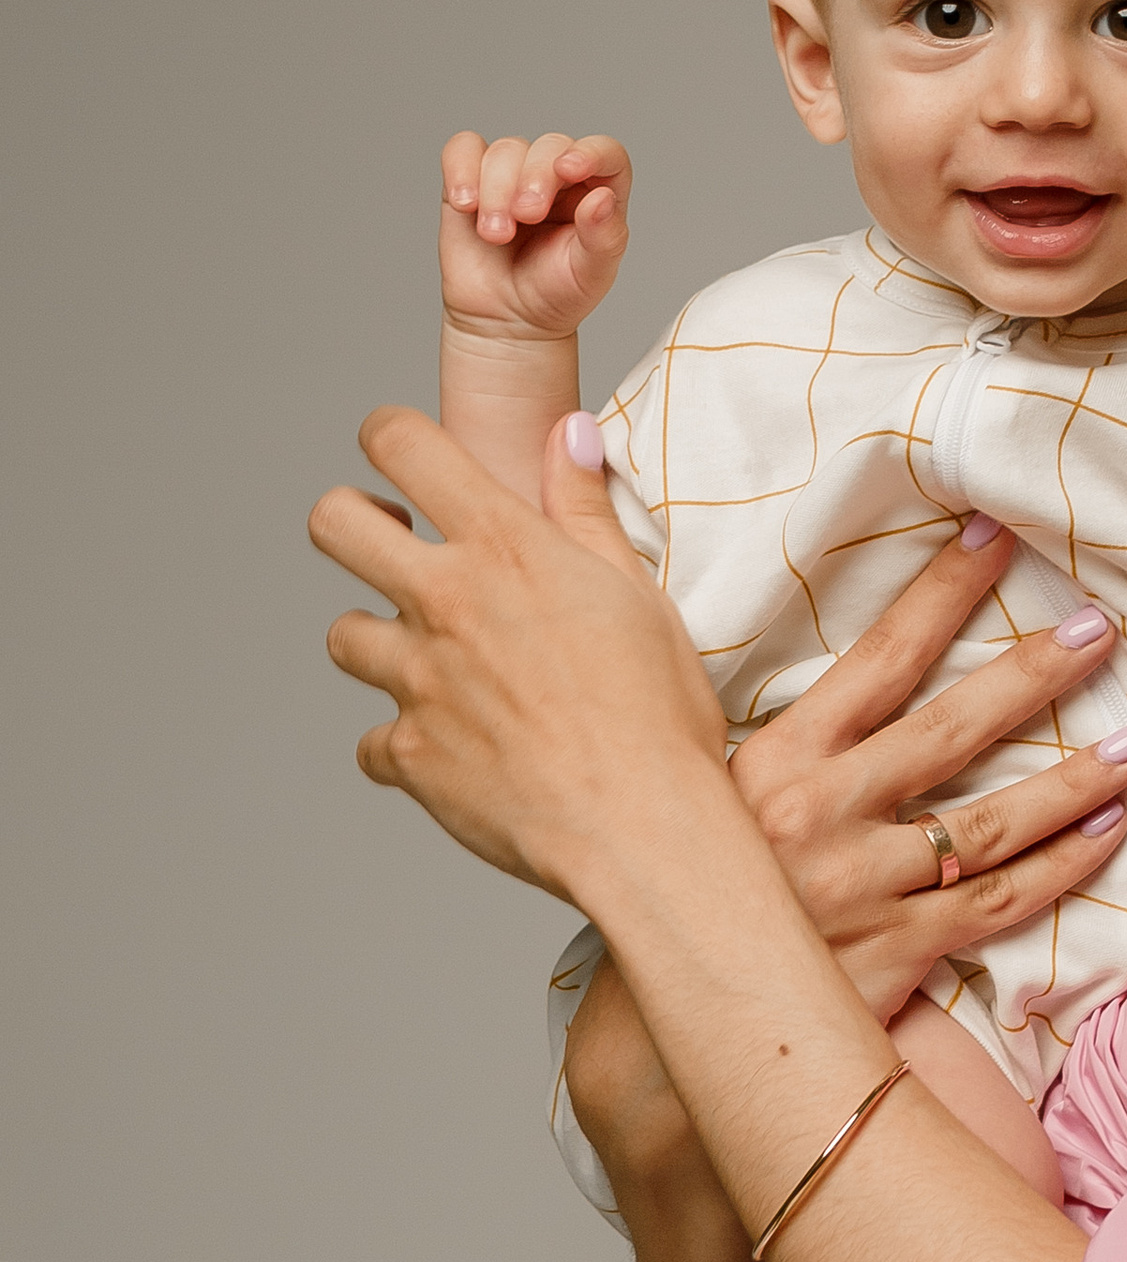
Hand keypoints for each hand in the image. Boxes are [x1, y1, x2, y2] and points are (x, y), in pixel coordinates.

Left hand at [312, 405, 727, 896]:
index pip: (403, 444)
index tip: (401, 451)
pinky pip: (374, 742)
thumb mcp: (637, 592)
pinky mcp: (409, 754)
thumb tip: (570, 432)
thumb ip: (586, 509)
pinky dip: (405, 745)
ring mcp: (418, 682)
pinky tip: (454, 753)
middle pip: (333, 525)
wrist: (643, 828)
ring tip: (435, 663)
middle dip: (350, 522)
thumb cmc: (659, 713)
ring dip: (379, 643)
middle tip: (389, 546)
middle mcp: (446, 604)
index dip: (389, 435)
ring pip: (344, 636)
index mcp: (505, 549)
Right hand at [314, 414, 1126, 977]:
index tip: (996, 537)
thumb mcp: (654, 742)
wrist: (659, 1015)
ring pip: (989, 824)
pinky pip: (994, 907)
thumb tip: (577, 445)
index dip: (941, 594)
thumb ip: (619, 586)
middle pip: (952, 730)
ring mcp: (866, 887)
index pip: (878, 658)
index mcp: (776, 758)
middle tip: (1103, 627)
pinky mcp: (896, 954)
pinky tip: (1108, 836)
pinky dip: (1058, 872)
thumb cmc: (659, 870)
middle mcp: (825, 814)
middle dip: (1034, 674)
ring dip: (1071, 783)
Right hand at [439, 128, 630, 342]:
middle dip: (535, 176)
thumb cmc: (555, 294)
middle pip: (550, 145)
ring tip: (495, 234)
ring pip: (505, 149)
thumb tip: (602, 198)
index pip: (606, 152)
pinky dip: (460, 169)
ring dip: (497, 189)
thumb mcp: (590, 274)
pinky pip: (462, 149)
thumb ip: (603, 236)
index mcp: (597, 190)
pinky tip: (465, 203)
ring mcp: (513, 173)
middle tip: (526, 216)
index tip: (568, 169)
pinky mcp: (471, 178)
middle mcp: (557, 174)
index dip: (590, 151)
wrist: (505, 320)